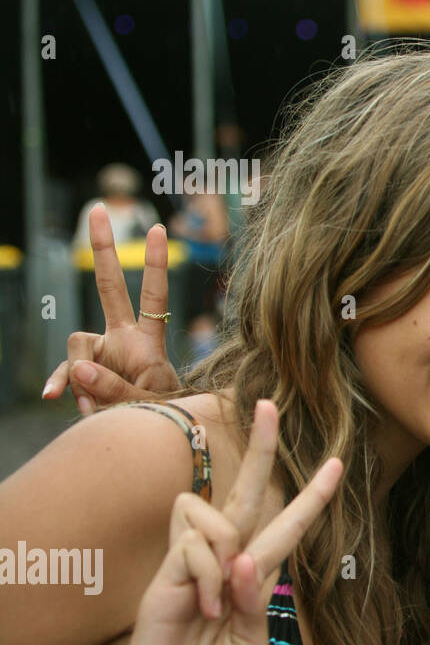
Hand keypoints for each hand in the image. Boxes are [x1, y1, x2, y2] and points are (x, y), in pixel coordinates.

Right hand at [43, 205, 180, 413]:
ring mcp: (100, 353)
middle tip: (98, 210)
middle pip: (109, 287)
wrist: (148, 433)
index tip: (158, 230)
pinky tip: (54, 397)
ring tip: (98, 408)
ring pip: (77, 347)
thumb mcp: (148, 404)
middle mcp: (122, 338)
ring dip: (84, 380)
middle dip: (103, 251)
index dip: (154, 264)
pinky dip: (61, 384)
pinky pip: (65, 373)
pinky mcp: (83, 373)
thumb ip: (116, 389)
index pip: (153, 295)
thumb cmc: (161, 416)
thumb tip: (79, 370)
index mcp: (147, 340)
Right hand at [115, 401, 342, 644]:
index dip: (312, 496)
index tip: (339, 463)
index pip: (285, 525)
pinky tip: (200, 611)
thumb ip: (252, 603)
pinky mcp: (162, 580)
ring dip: (225, 551)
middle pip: (243, 491)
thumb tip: (244, 557)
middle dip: (260, 447)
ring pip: (213, 513)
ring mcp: (189, 568)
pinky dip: (206, 577)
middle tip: (268, 403)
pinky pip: (193, 547)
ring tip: (217, 603)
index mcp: (253, 578)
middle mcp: (223, 562)